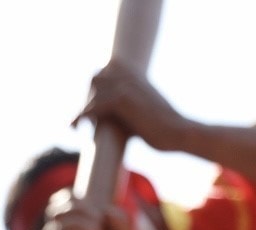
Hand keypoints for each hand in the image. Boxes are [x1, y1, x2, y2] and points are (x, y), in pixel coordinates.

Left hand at [75, 62, 191, 151]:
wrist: (179, 132)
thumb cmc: (164, 127)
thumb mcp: (144, 109)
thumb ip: (128, 106)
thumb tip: (113, 116)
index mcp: (134, 73)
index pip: (104, 71)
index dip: (95, 89)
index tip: (92, 109)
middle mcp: (129, 74)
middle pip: (95, 78)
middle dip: (87, 97)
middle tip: (86, 120)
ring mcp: (125, 84)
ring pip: (92, 93)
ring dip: (82, 111)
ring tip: (76, 127)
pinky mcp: (121, 100)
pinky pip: (93, 107)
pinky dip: (82, 118)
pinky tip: (78, 129)